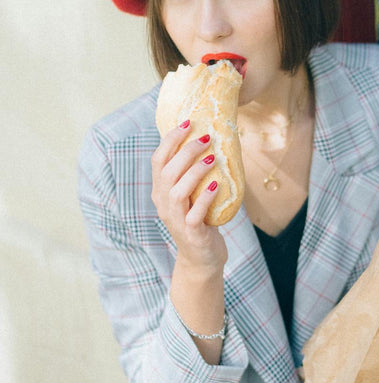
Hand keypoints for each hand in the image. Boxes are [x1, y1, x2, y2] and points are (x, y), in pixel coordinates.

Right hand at [151, 121, 226, 270]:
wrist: (201, 259)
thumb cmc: (199, 220)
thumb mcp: (190, 195)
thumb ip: (192, 174)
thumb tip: (210, 141)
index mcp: (161, 190)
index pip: (158, 159)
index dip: (170, 139)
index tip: (187, 122)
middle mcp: (164, 203)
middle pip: (167, 171)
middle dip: (185, 151)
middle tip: (205, 137)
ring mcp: (176, 219)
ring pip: (177, 191)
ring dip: (194, 172)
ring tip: (211, 159)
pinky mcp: (191, 233)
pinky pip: (195, 214)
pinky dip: (205, 198)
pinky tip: (216, 185)